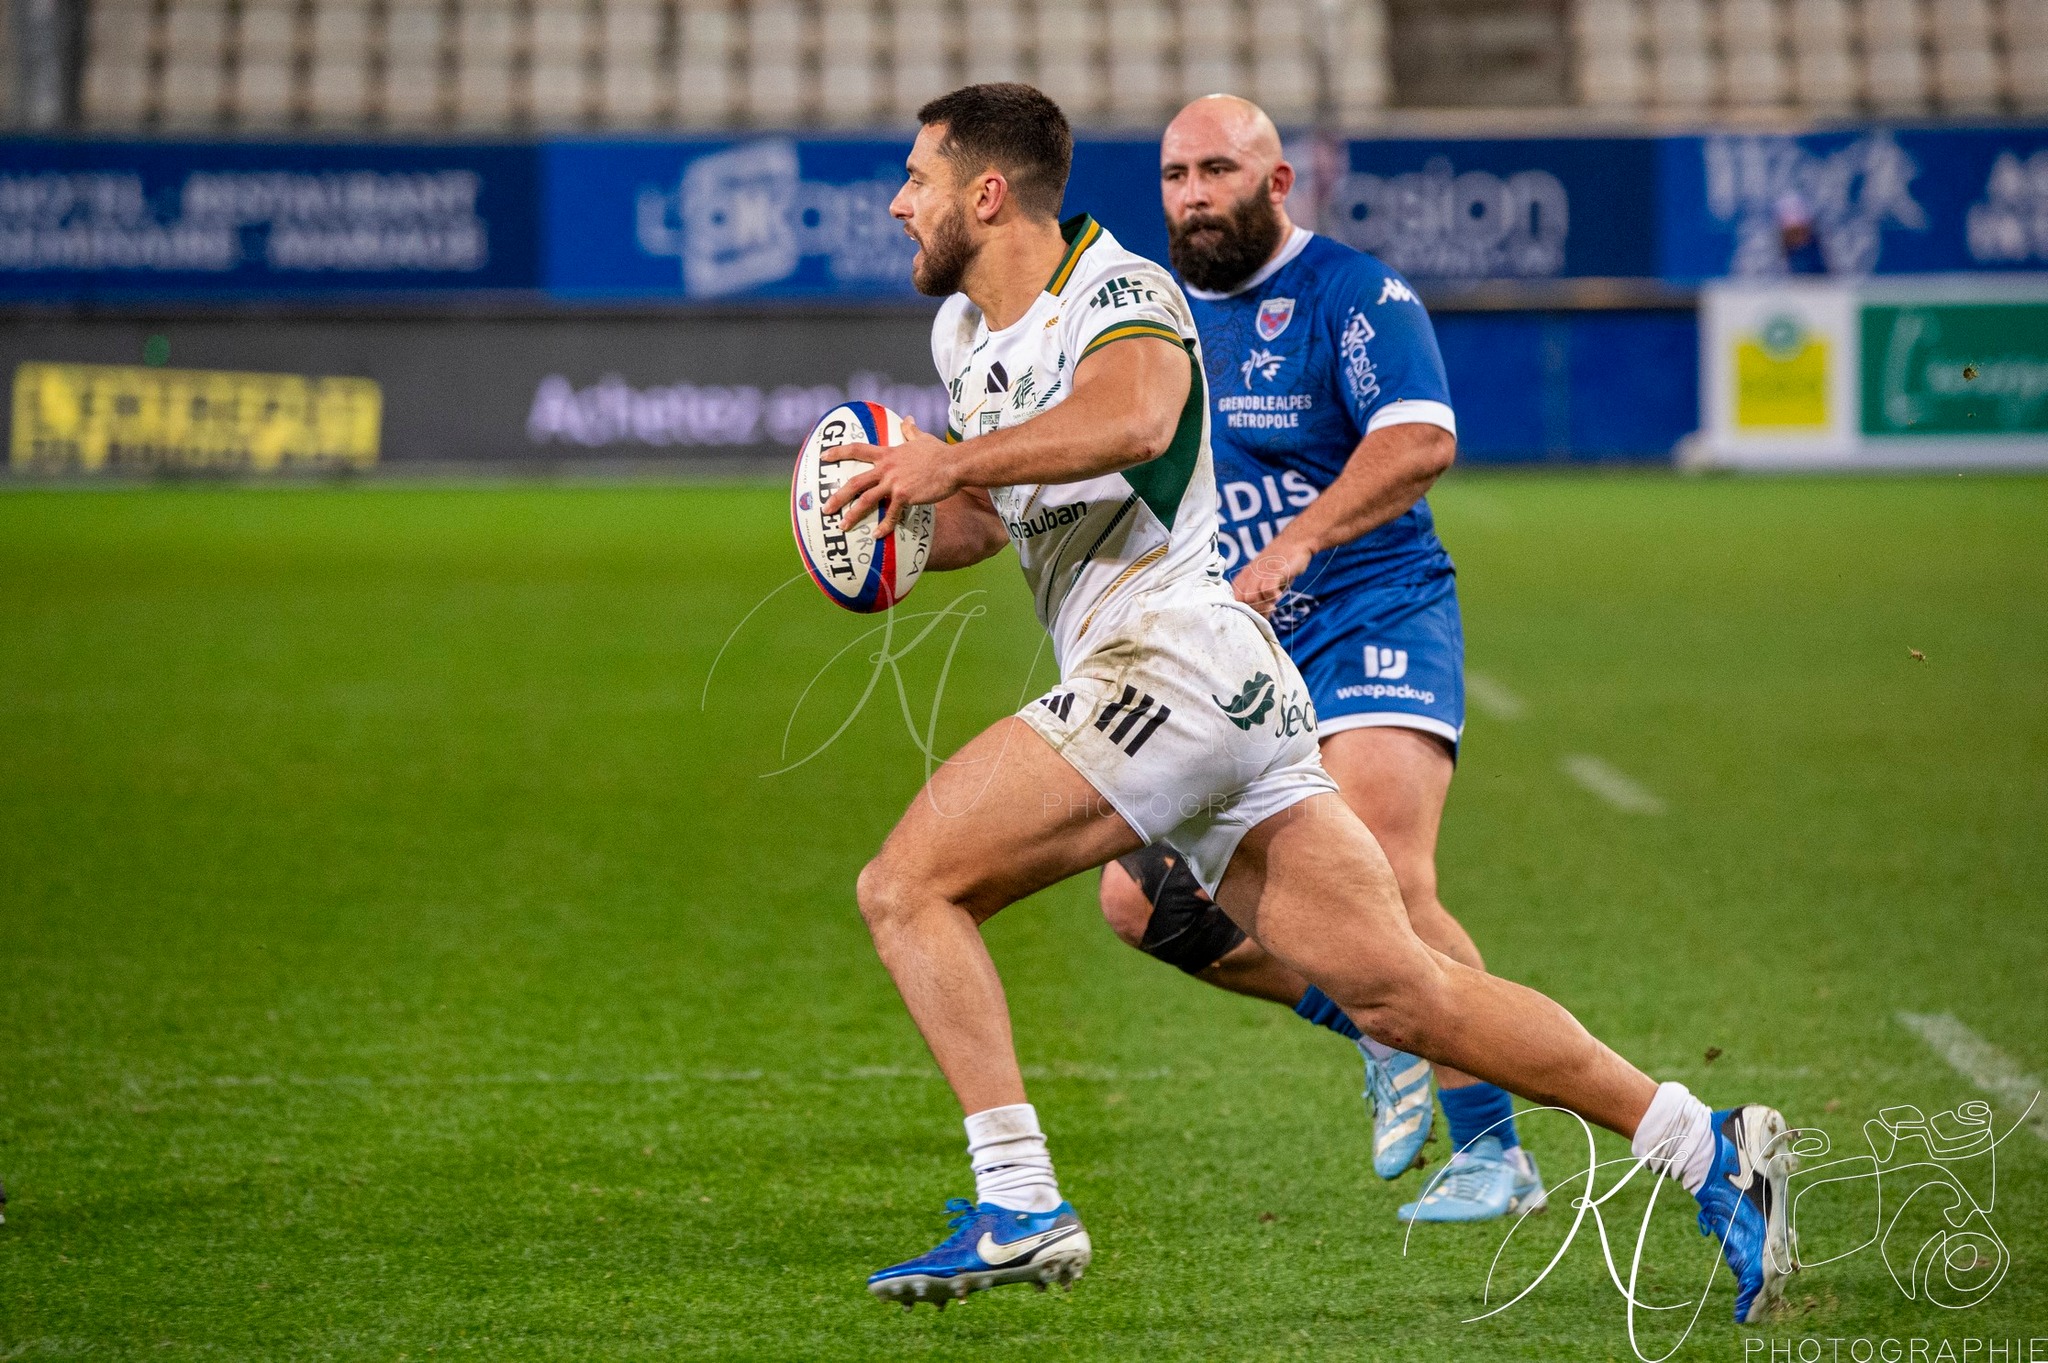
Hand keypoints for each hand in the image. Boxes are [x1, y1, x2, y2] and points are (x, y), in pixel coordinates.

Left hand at [820, 416, 958, 539]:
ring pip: (866, 500)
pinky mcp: (904, 495)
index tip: (823, 456)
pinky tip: (877, 536)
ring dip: (852, 515)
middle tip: (824, 508)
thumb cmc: (939, 452)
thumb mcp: (921, 438)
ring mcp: (894, 482)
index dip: (839, 452)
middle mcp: (886, 468)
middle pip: (855, 482)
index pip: (857, 450)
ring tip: (842, 526)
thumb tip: (907, 419)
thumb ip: (910, 430)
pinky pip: (890, 514)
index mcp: (887, 454)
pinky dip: (884, 526)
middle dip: (838, 496)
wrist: (953, 465)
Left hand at [1232, 539, 1310, 616]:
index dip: (1245, 613)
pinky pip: (1267, 590)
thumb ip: (1259, 599)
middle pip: (1242, 604)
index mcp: (1242, 580)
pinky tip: (1279, 593)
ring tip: (1274, 599)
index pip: (1234, 603)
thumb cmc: (1279, 566)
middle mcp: (1247, 576)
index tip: (1258, 616)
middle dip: (1256, 611)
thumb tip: (1257, 621)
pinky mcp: (1272, 571)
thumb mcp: (1264, 583)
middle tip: (1270, 608)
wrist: (1294, 542)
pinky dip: (1272, 596)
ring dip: (1264, 604)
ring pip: (1252, 599)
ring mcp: (1259, 573)